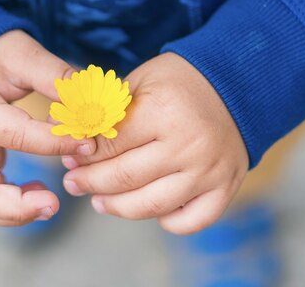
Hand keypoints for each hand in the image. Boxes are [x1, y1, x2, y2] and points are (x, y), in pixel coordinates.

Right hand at [0, 30, 96, 226]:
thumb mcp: (23, 54)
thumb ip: (56, 78)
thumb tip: (92, 105)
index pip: (17, 136)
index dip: (57, 143)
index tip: (88, 143)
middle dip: (17, 208)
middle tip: (54, 204)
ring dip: (14, 212)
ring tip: (49, 202)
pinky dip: (10, 203)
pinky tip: (37, 190)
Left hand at [61, 53, 247, 234]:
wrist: (237, 83)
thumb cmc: (180, 81)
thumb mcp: (140, 82)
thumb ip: (108, 112)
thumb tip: (75, 141)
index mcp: (163, 111)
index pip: (109, 145)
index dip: (82, 154)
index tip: (68, 158)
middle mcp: (188, 145)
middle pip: (124, 178)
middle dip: (89, 183)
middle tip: (73, 183)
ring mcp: (209, 171)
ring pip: (151, 206)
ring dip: (117, 208)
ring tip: (99, 202)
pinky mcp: (226, 187)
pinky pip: (190, 221)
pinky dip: (166, 222)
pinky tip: (149, 209)